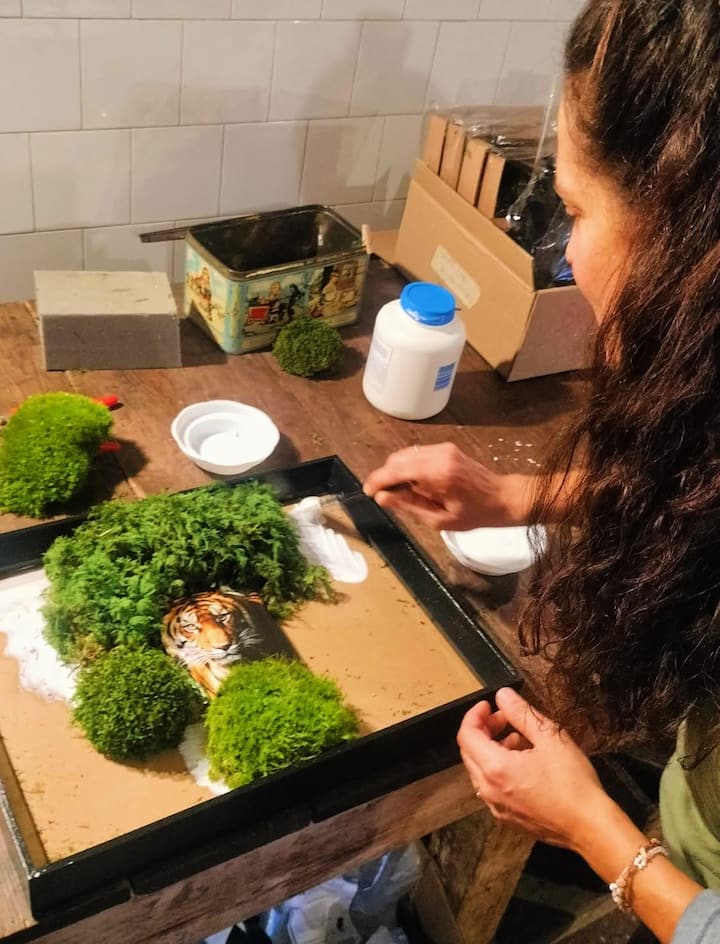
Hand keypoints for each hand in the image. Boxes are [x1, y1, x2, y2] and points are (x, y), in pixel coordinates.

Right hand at [363, 443, 527, 529]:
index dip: (378, 480)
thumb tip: (383, 498)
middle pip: (398, 459)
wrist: (503, 498)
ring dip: (398, 472)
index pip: (397, 470)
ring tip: (403, 493)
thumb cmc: (475, 514)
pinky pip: (418, 455)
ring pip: (406, 455)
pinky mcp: (446, 448)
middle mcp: (439, 454)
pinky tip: (417, 485)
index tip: (367, 491)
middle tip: (385, 496)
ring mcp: (443, 448)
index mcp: (437, 473)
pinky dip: (410, 468)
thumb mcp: (439, 519)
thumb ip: (409, 506)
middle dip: (386, 476)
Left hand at [458, 688, 610, 849]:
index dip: (474, 714)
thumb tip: (502, 696)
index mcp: (495, 769)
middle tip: (505, 718)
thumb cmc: (572, 782)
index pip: (466, 735)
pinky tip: (522, 763)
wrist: (591, 828)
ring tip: (517, 738)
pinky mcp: (508, 819)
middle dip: (483, 730)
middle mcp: (489, 790)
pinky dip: (498, 769)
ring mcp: (497, 808)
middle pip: (469, 752)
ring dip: (490, 749)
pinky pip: (492, 787)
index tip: (490, 705)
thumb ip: (521, 713)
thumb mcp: (550, 738)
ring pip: (479, 770)